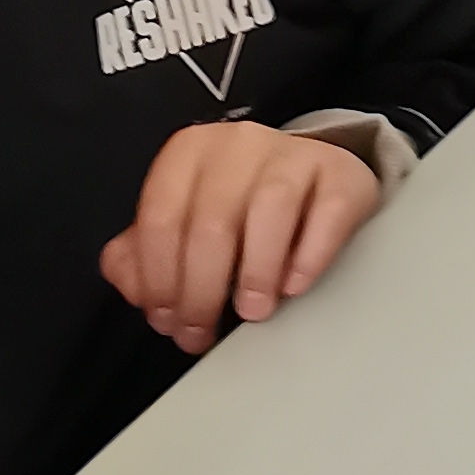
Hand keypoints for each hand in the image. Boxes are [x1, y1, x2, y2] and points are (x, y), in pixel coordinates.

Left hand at [102, 120, 381, 348]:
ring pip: (270, 210)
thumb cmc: (238, 206)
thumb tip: (133, 284)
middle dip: (200, 290)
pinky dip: (309, 255)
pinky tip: (294, 286)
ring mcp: (293, 154)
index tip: (167, 322)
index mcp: (188, 153)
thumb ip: (145, 254)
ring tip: (252, 313)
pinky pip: (328, 213)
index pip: (161, 218)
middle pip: (212, 222)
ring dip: (255, 272)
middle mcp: (238, 143)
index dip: (159, 279)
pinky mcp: (342, 173)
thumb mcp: (185, 222)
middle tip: (204, 332)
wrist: (311, 174)